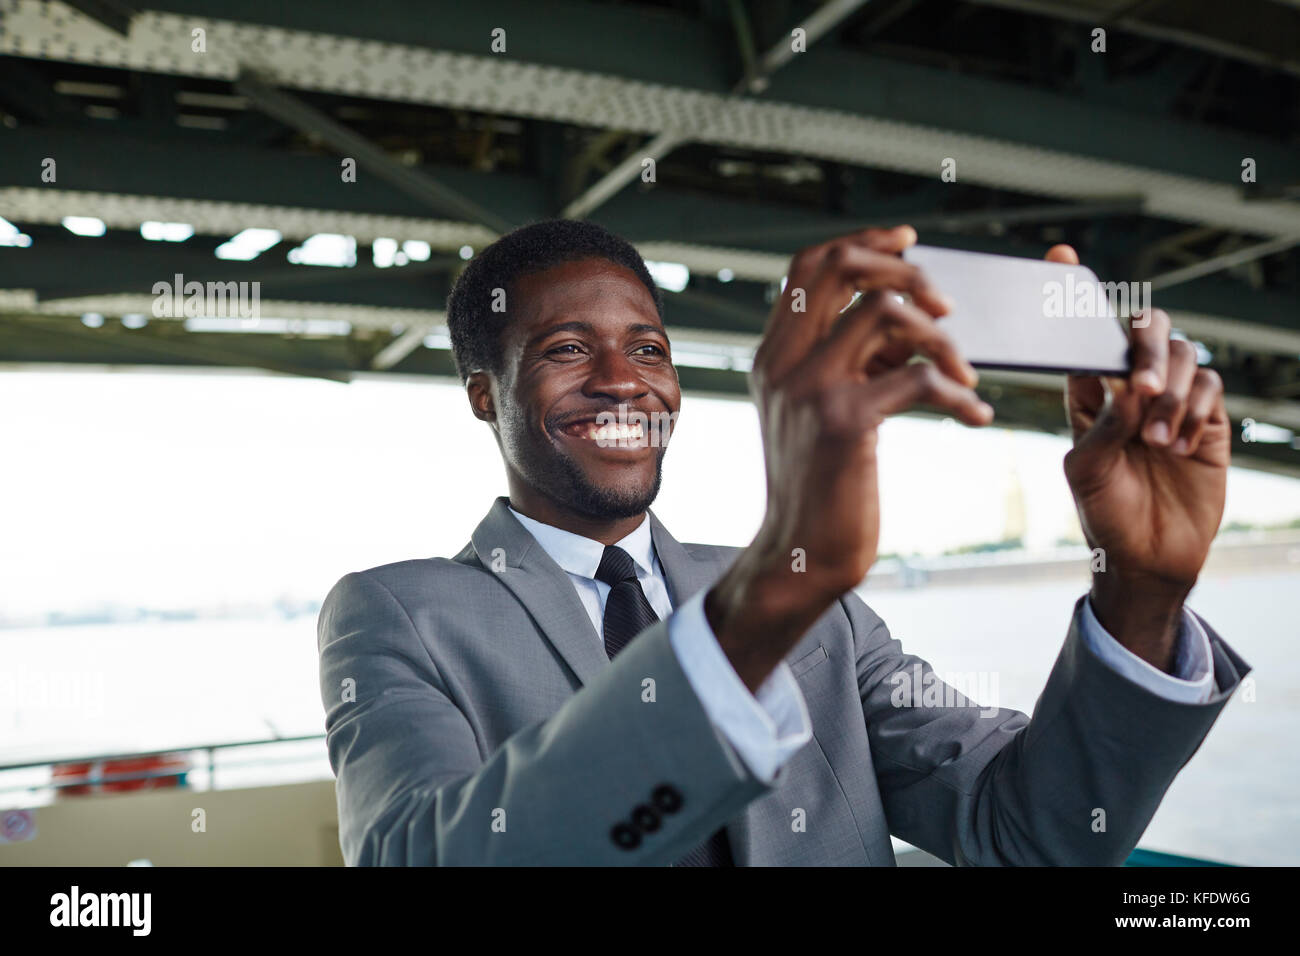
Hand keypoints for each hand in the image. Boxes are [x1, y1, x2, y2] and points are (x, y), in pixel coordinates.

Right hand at [706, 225, 991, 690]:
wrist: (797, 556)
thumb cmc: (818, 489)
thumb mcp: (816, 413)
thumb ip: (845, 363)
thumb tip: (905, 326)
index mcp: (772, 356)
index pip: (808, 265)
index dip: (863, 242)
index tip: (908, 243)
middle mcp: (782, 362)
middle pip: (841, 266)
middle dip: (905, 269)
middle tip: (946, 305)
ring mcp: (809, 388)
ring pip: (886, 311)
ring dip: (943, 337)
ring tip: (965, 373)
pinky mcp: (843, 421)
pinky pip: (919, 378)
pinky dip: (960, 393)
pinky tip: (975, 416)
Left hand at [1049, 245, 1229, 668]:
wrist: (1148, 558)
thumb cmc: (1104, 514)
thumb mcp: (1084, 471)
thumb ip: (1102, 425)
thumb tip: (1132, 388)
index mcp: (1089, 395)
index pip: (1084, 336)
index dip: (1074, 296)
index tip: (1062, 256)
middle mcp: (1132, 390)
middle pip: (1144, 330)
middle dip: (1145, 348)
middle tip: (1142, 386)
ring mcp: (1174, 402)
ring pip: (1184, 356)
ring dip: (1170, 393)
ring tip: (1155, 441)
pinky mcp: (1210, 421)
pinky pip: (1211, 389)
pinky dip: (1194, 409)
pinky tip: (1177, 445)